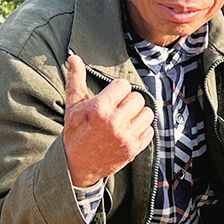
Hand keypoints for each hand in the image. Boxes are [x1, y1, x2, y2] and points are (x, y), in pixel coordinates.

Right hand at [61, 52, 151, 188]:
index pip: (123, 85)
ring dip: (138, 114)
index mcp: (99, 109)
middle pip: (137, 97)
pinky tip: (129, 130)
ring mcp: (126, 137)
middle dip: (128, 101)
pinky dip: (142, 129)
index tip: (110, 97)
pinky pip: (150, 130)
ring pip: (147, 112)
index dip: (117, 89)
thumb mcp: (73, 106)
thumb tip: (73, 57)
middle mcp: (114, 123)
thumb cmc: (75, 132)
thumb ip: (76, 80)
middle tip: (117, 109)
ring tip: (125, 118)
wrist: (76, 166)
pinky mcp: (134, 149)